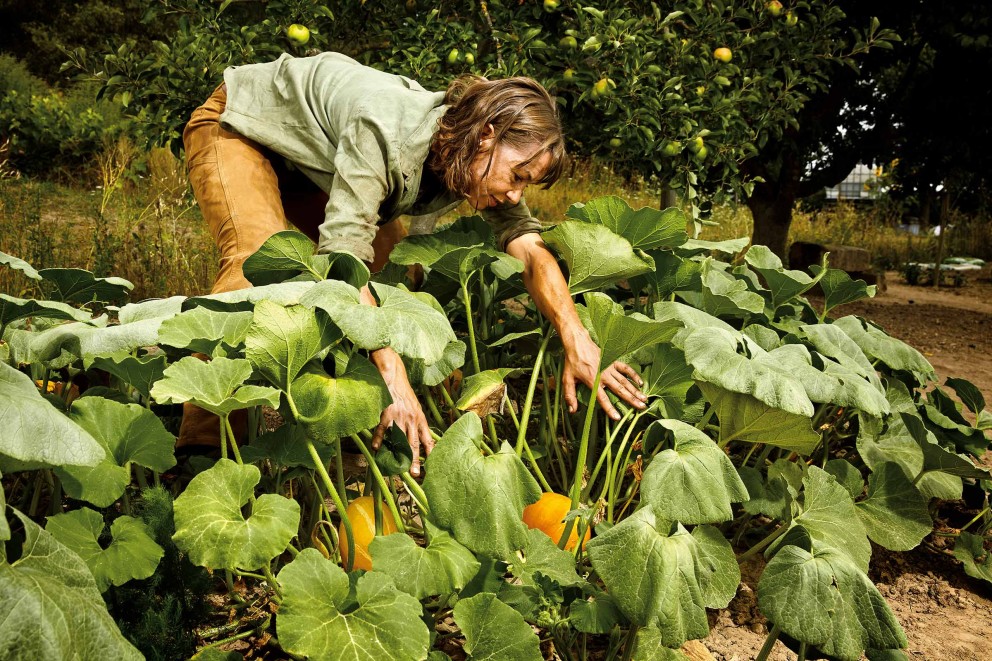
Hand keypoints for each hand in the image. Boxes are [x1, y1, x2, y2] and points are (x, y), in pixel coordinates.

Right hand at [370, 346, 433, 476]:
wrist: (394, 373)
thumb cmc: (403, 391)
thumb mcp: (414, 406)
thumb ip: (415, 421)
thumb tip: (415, 438)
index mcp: (420, 418)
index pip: (428, 439)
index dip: (430, 453)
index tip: (432, 466)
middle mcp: (412, 418)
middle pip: (414, 443)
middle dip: (415, 460)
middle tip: (416, 474)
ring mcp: (400, 416)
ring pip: (400, 439)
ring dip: (399, 454)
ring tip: (398, 467)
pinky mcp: (387, 411)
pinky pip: (383, 429)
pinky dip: (380, 439)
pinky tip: (377, 448)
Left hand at [561, 329, 646, 420]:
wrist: (578, 343)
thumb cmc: (572, 362)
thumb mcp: (567, 379)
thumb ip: (569, 395)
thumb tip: (572, 410)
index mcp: (592, 381)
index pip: (602, 398)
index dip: (610, 409)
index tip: (617, 417)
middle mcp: (603, 375)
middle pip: (620, 390)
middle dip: (631, 400)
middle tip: (641, 407)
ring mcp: (609, 368)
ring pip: (625, 381)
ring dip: (635, 390)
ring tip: (644, 398)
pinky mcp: (613, 361)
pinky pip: (625, 369)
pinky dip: (633, 375)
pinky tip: (640, 382)